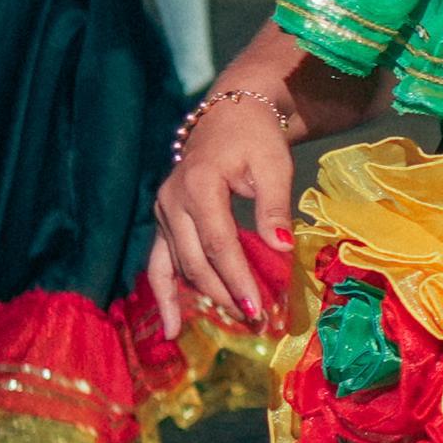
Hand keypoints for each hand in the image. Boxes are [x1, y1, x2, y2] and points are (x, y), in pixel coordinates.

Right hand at [147, 95, 295, 334]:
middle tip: (253, 320)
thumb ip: (274, 207)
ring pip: (175, 266)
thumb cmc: (255, 138)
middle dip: (223, 293)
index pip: (219, 243)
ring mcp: (163, 212)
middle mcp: (171, 201)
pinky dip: (166, 294)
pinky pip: (160, 263)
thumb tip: (282, 248)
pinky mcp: (164, 221)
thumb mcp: (273, 165)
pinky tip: (172, 326)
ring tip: (223, 327)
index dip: (237, 278)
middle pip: (194, 260)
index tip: (258, 307)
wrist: (228, 115)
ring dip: (199, 298)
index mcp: (198, 185)